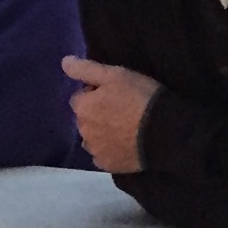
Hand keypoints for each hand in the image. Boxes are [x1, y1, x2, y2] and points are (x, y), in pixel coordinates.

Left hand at [60, 57, 158, 172]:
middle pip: (84, 119)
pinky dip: (109, 150)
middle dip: (96, 114)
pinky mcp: (107, 165)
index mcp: (82, 108)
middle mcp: (82, 131)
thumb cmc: (139, 97)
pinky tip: (124, 145)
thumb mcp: (114, 74)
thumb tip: (64, 62)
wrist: (164, 131)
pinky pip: (102, 156)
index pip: (80, 98)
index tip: (115, 93)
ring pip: (92, 139)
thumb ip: (86, 69)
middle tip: (121, 109)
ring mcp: (94, 150)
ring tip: (123, 128)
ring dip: (100, 133)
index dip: (95, 94)